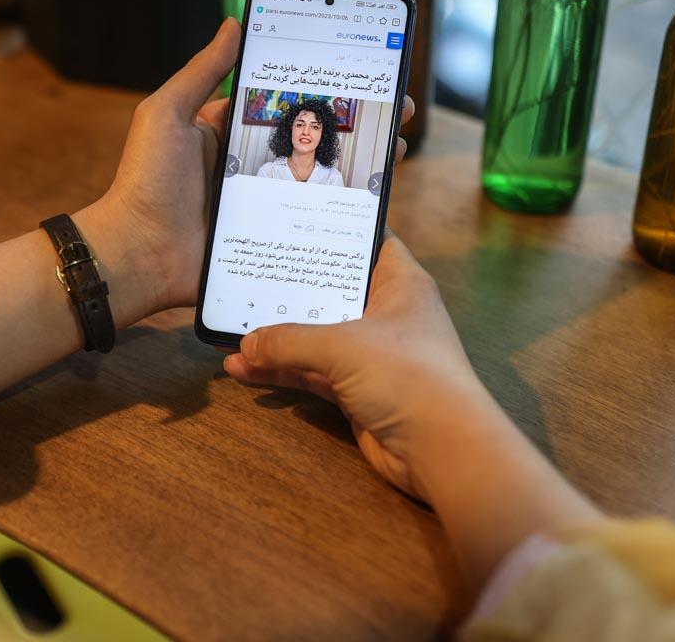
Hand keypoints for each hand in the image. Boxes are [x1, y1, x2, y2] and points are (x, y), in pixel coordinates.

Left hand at [95, 19, 416, 313]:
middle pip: (312, 139)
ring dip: (362, 165)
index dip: (322, 88)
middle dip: (357, 125)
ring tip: (398, 150)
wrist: (137, 254)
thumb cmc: (145, 181)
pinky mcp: (270, 238)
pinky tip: (376, 201)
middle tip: (399, 109)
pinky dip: (342, 214)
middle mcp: (249, 165)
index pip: (284, 102)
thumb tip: (235, 23)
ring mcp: (263, 203)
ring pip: (320, 180)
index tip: (361, 73)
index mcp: (228, 131)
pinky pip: (311, 224)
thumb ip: (202, 71)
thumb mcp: (167, 114)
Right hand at [222, 235, 484, 500]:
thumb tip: (244, 346)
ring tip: (231, 333)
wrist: (442, 448)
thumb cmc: (405, 374)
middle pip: (331, 292)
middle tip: (246, 275)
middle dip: (290, 290)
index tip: (291, 225)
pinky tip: (243, 370)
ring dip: (277, 339)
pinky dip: (282, 372)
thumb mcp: (341, 346)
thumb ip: (288, 341)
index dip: (333, 232)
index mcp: (399, 284)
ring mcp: (372, 355)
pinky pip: (312, 373)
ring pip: (316, 338)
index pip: (367, 242)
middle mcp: (386, 314)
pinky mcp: (358, 390)